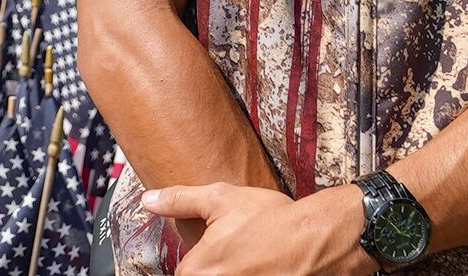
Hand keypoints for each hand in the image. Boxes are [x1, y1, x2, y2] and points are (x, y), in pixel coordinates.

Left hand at [141, 181, 376, 275]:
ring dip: (236, 270)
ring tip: (253, 259)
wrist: (319, 239)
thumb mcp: (220, 198)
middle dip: (218, 266)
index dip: (198, 258)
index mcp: (199, 270)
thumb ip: (179, 200)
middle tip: (239, 252)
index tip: (216, 249)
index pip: (183, 271)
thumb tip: (149, 200)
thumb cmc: (272, 220)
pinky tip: (264, 267)